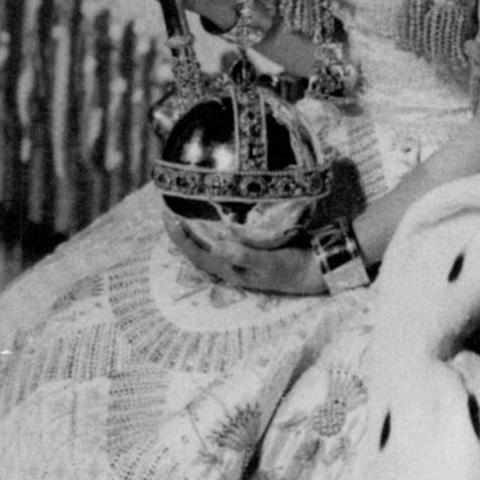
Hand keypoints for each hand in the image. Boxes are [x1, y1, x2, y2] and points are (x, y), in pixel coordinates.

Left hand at [166, 215, 325, 296]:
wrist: (313, 271)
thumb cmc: (290, 268)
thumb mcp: (266, 263)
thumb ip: (241, 255)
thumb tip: (214, 246)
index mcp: (228, 270)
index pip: (195, 253)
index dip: (179, 237)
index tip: (167, 217)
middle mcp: (229, 265)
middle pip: (196, 249)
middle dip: (180, 231)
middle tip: (167, 208)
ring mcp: (237, 258)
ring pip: (206, 244)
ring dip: (193, 229)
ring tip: (181, 209)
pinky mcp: (246, 249)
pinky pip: (221, 238)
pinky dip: (211, 227)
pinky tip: (210, 214)